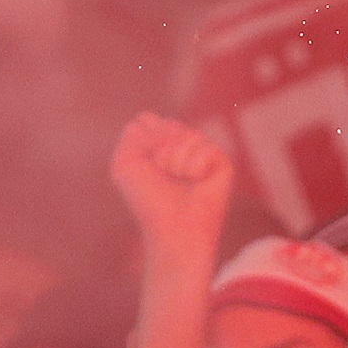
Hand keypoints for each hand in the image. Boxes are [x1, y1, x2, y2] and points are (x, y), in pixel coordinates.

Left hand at [110, 114, 235, 260]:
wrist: (174, 227)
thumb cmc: (148, 200)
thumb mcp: (125, 163)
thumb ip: (135, 132)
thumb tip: (173, 126)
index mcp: (157, 144)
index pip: (147, 120)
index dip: (143, 141)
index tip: (144, 167)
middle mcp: (181, 144)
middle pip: (168, 124)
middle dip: (159, 151)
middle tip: (163, 177)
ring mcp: (202, 151)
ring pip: (187, 134)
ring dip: (176, 161)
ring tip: (180, 181)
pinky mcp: (222, 160)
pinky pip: (205, 147)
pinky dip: (195, 167)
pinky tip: (198, 182)